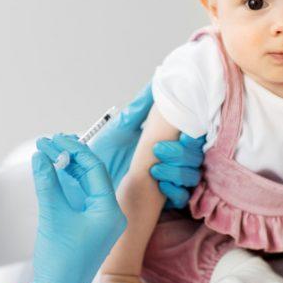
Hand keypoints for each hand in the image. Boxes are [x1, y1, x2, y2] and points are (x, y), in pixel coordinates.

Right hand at [8, 135, 126, 282]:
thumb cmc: (59, 259)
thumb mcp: (52, 215)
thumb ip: (47, 183)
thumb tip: (41, 155)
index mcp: (110, 211)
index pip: (95, 170)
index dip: (74, 151)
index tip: (54, 140)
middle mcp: (110, 213)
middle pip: (92, 174)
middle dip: (70, 156)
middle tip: (49, 142)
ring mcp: (100, 219)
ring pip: (85, 183)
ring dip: (67, 167)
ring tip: (48, 151)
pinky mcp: (89, 225)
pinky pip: (80, 196)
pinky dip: (66, 182)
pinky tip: (52, 170)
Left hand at [57, 83, 205, 208]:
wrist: (87, 180)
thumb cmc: (104, 153)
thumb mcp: (121, 128)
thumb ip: (140, 108)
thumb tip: (154, 83)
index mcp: (165, 140)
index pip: (191, 137)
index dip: (192, 135)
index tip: (183, 133)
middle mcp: (172, 160)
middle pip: (195, 156)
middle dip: (181, 153)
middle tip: (158, 150)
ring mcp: (169, 179)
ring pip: (192, 176)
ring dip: (177, 172)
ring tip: (154, 169)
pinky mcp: (163, 198)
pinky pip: (182, 197)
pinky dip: (175, 191)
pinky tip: (161, 185)